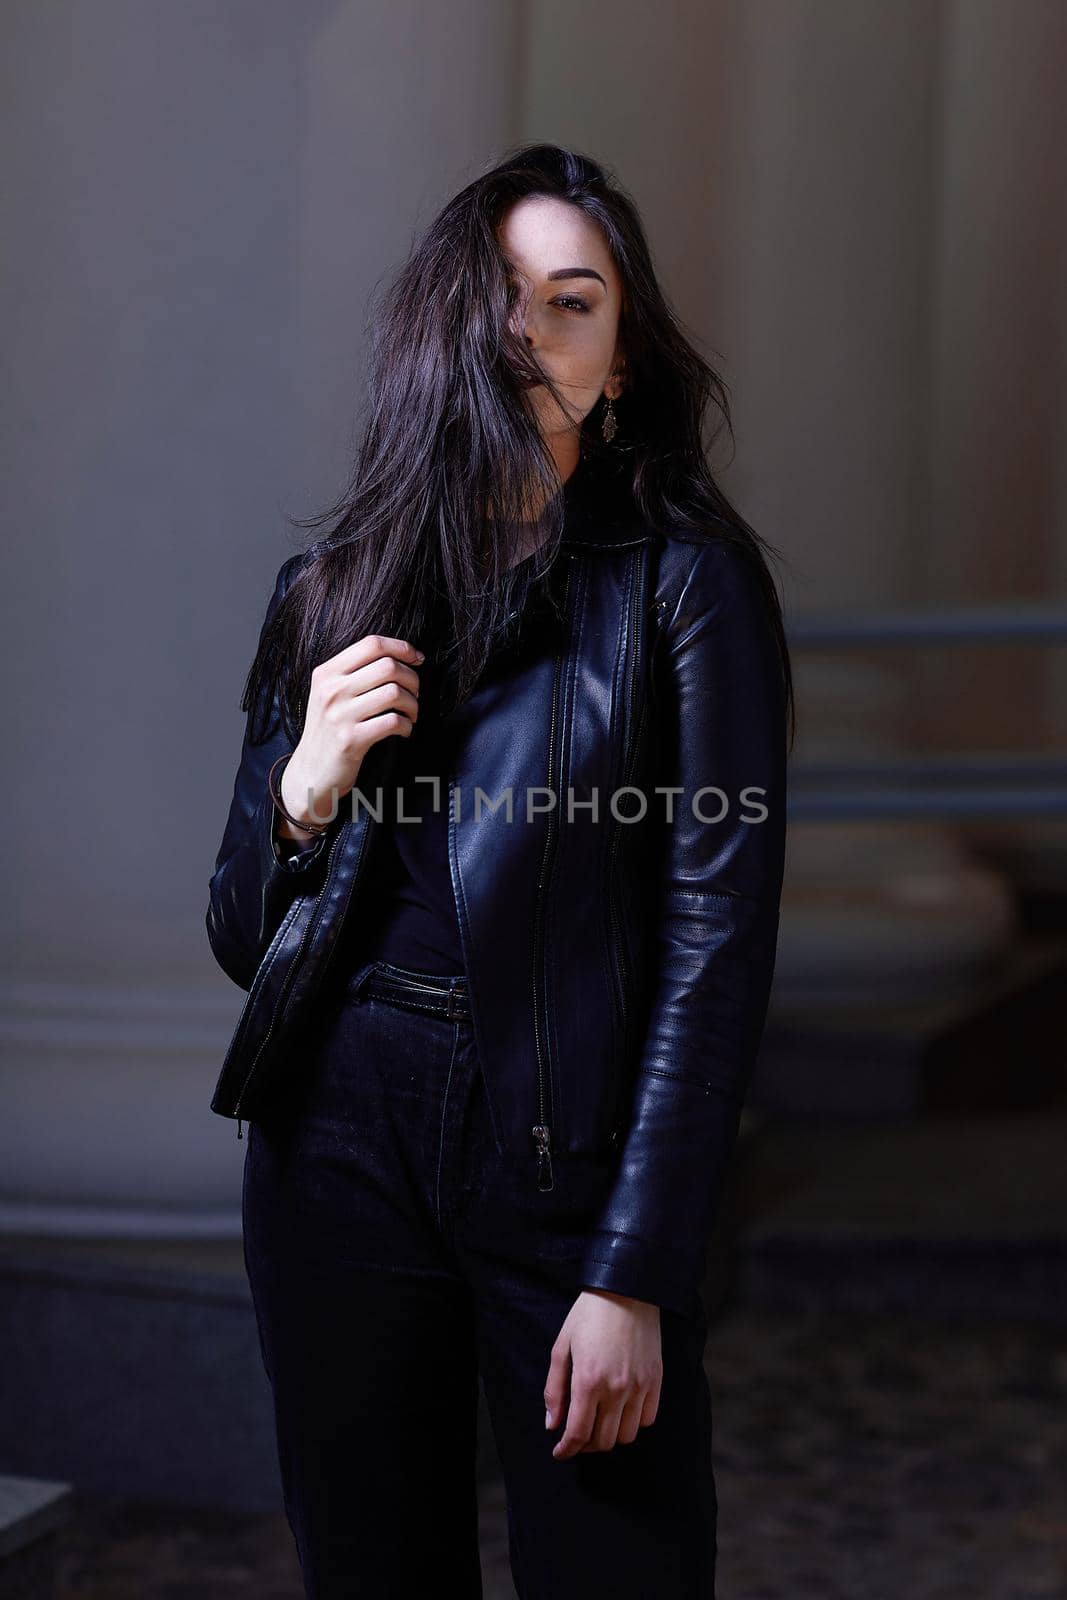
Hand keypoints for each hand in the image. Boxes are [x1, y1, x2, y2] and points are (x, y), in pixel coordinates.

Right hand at [280, 634, 424, 825]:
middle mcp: (331, 690)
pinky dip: (406, 725)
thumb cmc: (328, 730)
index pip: (372, 644)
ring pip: (394, 693)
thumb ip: (354, 673)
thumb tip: (398, 657)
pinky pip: (393, 721)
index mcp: (327, 673)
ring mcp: (340, 715)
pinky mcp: (351, 740)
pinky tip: (403, 730)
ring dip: (412, 704)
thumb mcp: (329, 694)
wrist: (310, 772)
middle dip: (412, 679)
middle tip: (414, 693)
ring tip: (410, 714)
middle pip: (388, 666)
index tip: (417, 658)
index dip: (402, 647)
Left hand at [544, 1289, 662, 1458]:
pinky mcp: (656, 1381)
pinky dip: (633, 1423)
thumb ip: (554, 1388)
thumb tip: (552, 1424)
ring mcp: (639, 1386)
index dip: (566, 1450)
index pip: (577, 1434)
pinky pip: (647, 1419)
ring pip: (626, 1436)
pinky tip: (621, 1411)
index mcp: (587, 1381)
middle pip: (602, 1441)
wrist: (627, 1290)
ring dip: (610, 1436)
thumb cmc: (589, 1315)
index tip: (560, 1452)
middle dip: (585, 1445)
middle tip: (577, 1436)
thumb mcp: (562, 1347)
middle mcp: (615, 1389)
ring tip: (599, 1423)